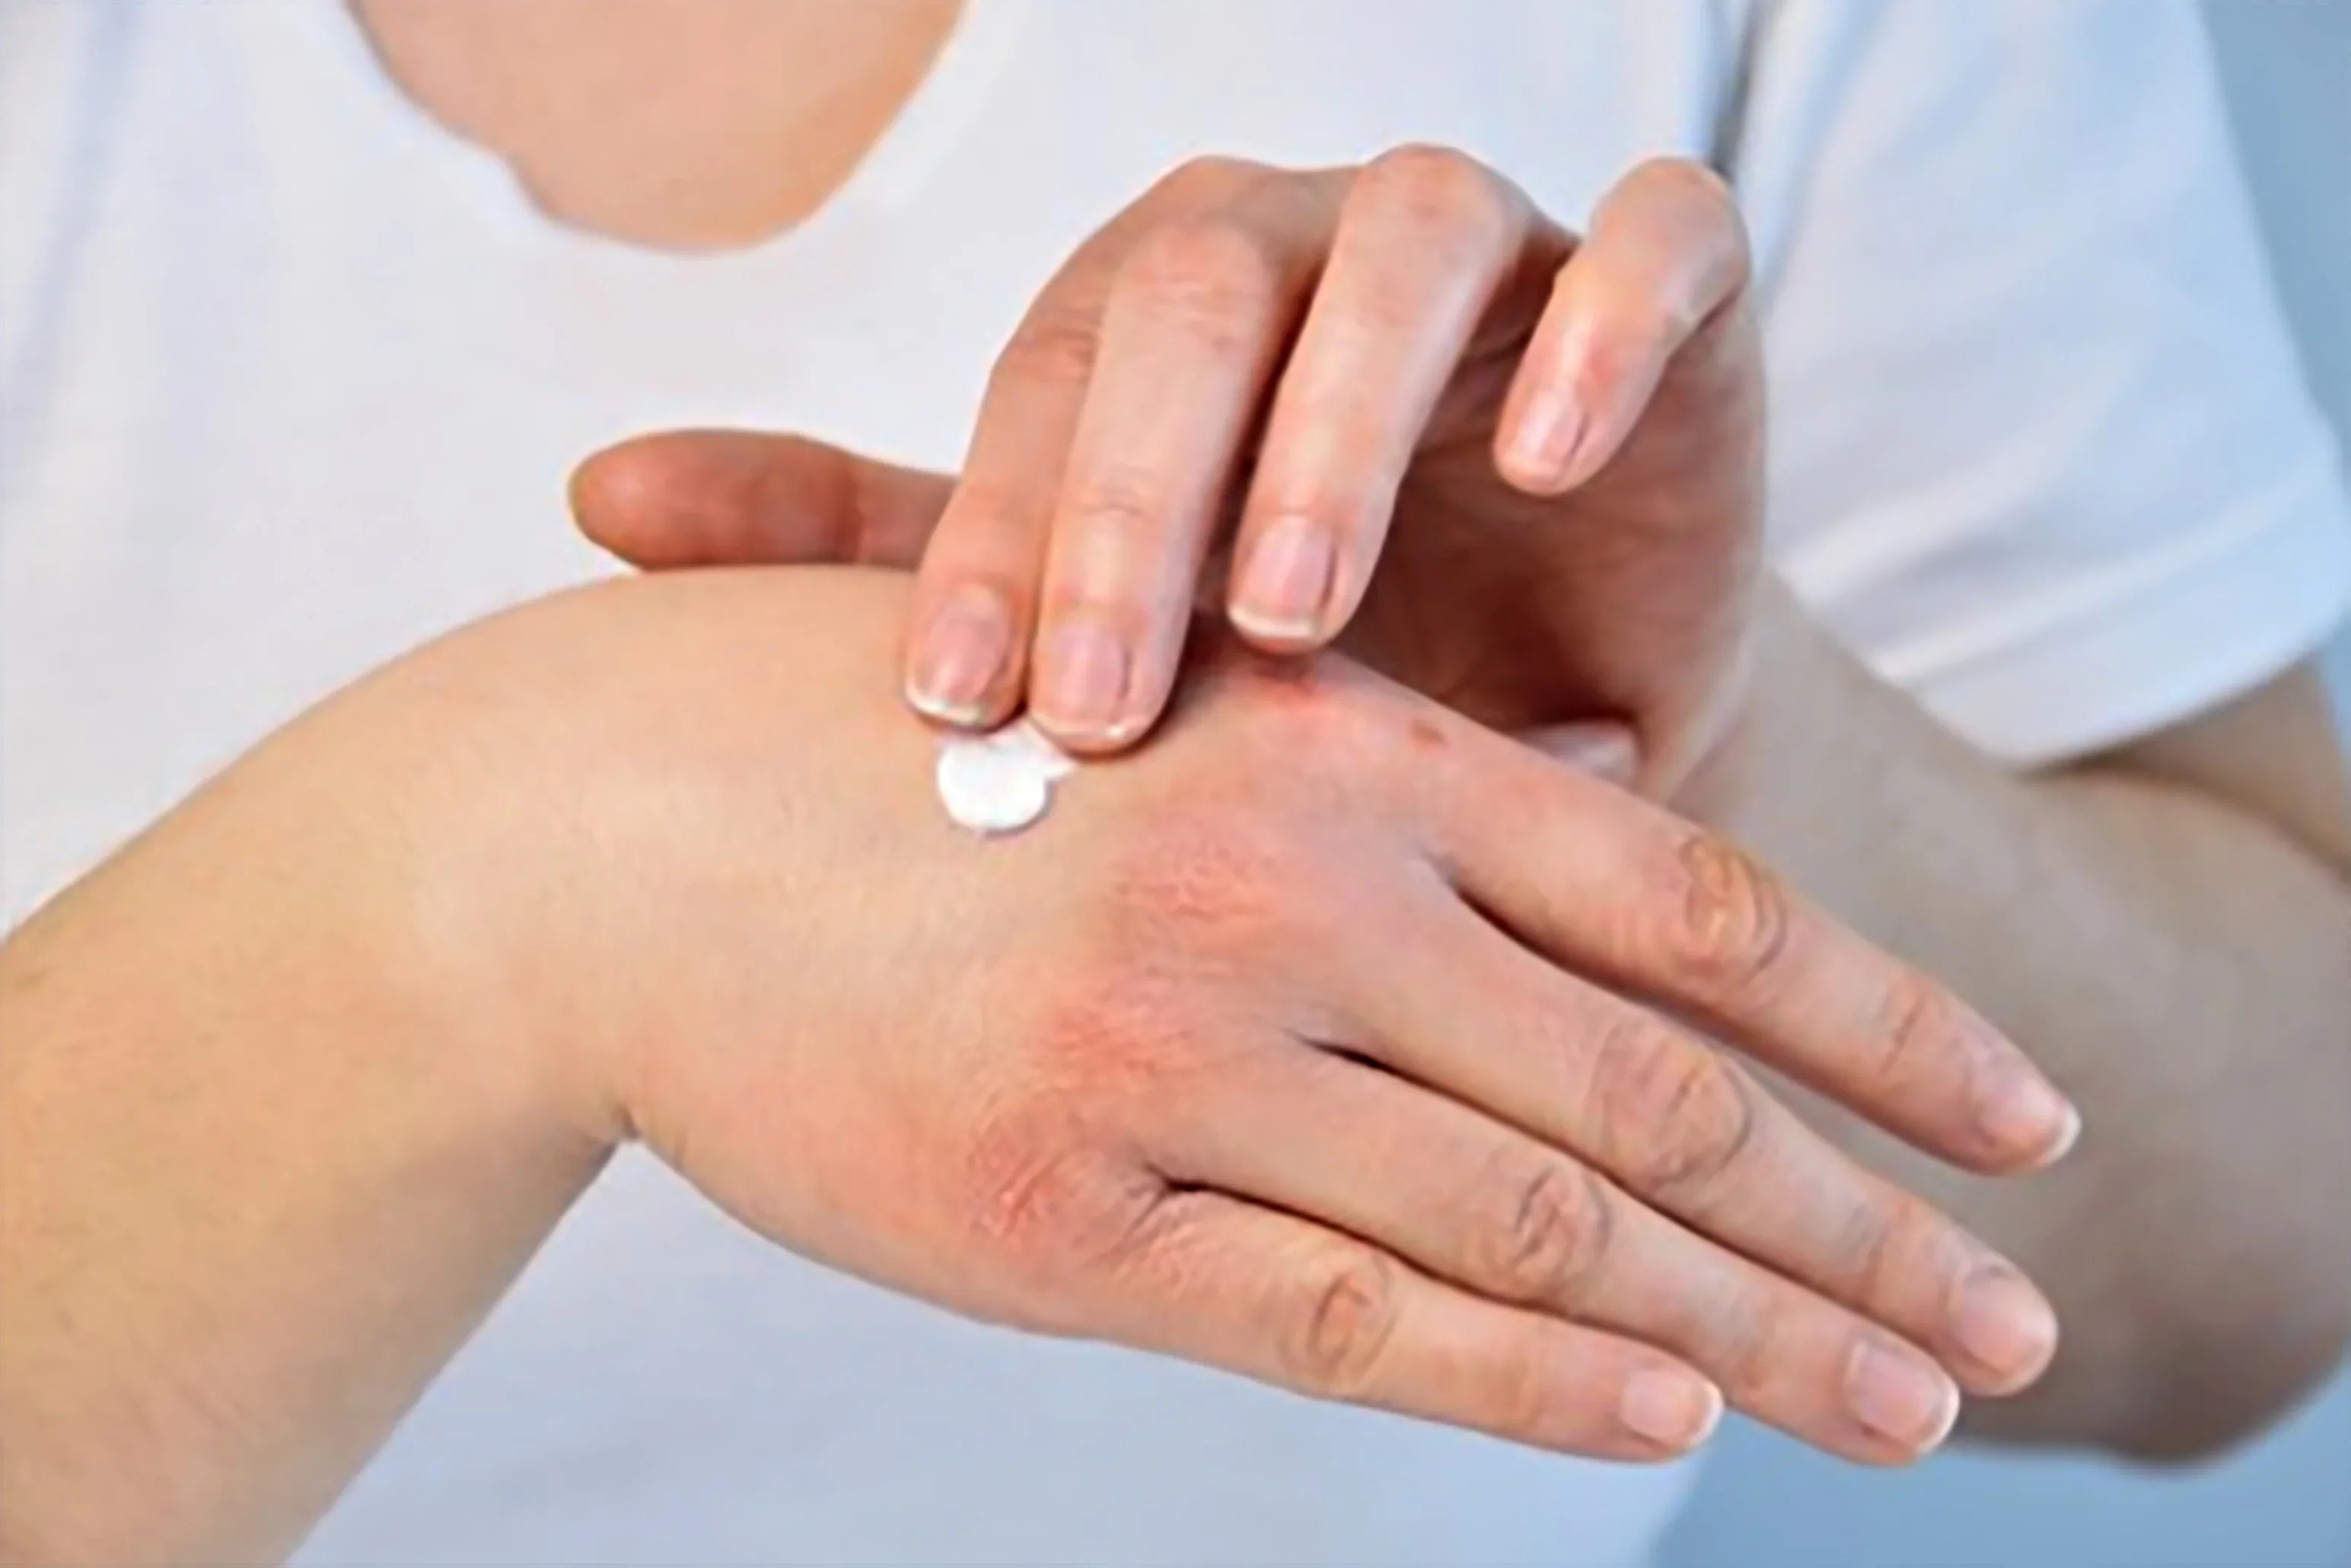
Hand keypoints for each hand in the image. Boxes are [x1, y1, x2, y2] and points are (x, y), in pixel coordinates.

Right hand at [410, 567, 2070, 1463]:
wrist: (619, 826)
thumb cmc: (917, 748)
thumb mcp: (1174, 695)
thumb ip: (1398, 764)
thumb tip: (1620, 806)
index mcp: (1339, 747)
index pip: (1693, 902)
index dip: (1881, 1025)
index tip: (2018, 1121)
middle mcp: (1290, 891)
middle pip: (1653, 1093)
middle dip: (1865, 1223)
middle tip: (2017, 1321)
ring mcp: (1176, 1055)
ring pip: (1533, 1228)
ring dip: (1749, 1335)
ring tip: (1906, 1405)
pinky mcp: (1058, 1213)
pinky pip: (1344, 1313)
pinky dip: (1526, 1380)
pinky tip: (1661, 1419)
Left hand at [571, 148, 1760, 790]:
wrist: (1554, 719)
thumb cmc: (1307, 675)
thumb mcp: (1093, 617)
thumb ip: (879, 545)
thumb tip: (595, 500)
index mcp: (1157, 318)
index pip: (1050, 382)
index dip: (997, 538)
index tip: (959, 716)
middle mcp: (1305, 257)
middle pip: (1195, 287)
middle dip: (1136, 492)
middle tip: (1101, 699)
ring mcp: (1495, 263)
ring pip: (1406, 241)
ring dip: (1335, 418)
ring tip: (1292, 611)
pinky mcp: (1677, 300)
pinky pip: (1662, 243)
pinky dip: (1605, 328)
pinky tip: (1542, 460)